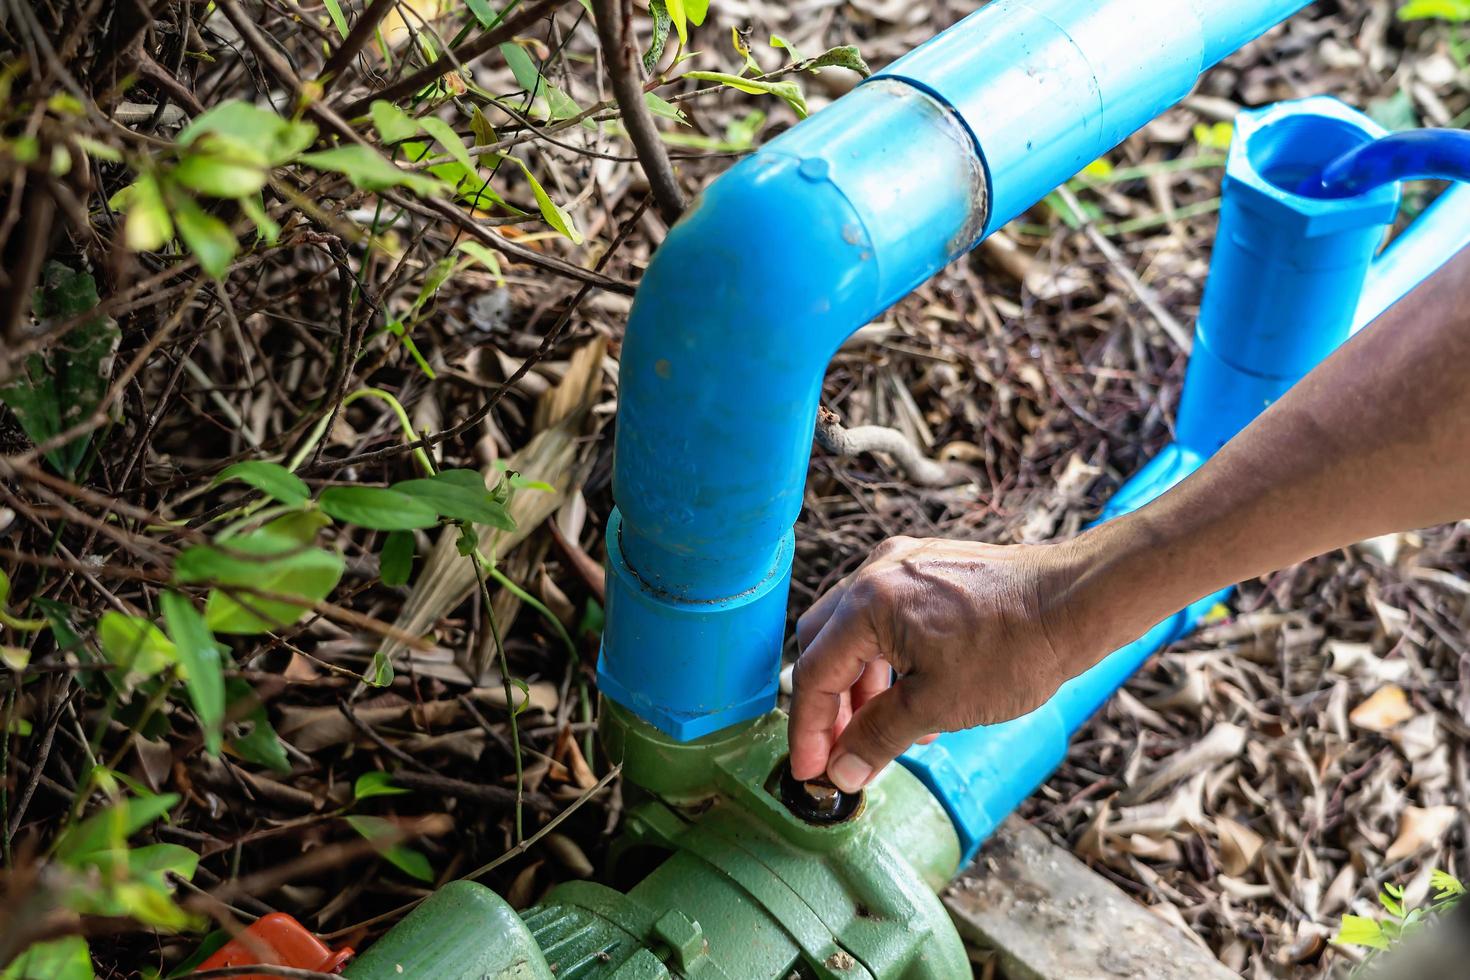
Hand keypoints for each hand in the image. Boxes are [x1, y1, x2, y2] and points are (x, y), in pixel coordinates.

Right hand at [787, 535, 1107, 792]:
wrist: (1077, 602)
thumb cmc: (1015, 648)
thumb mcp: (938, 706)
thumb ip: (878, 738)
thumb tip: (841, 771)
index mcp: (868, 603)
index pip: (813, 674)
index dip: (808, 730)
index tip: (811, 771)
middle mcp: (877, 572)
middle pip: (824, 645)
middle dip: (829, 705)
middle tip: (840, 753)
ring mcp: (903, 564)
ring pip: (856, 631)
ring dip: (860, 685)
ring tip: (886, 732)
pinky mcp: (929, 567)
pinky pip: (887, 616)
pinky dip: (887, 659)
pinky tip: (913, 698)